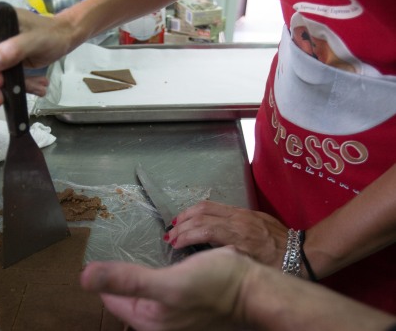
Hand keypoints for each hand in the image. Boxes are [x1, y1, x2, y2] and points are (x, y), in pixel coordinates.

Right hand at [0, 7, 73, 105]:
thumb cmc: (51, 34)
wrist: (64, 37)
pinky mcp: (5, 60)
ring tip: (30, 91)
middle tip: (1, 99)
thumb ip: (14, 49)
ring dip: (8, 88)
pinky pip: (4, 77)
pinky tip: (37, 88)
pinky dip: (17, 86)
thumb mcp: (35, 40)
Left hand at [80, 248, 250, 330]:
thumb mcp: (168, 282)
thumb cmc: (216, 286)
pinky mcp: (185, 301)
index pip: (110, 296)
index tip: (103, 249)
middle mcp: (157, 321)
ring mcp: (172, 313)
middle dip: (120, 273)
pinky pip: (160, 285)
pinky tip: (159, 256)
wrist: (256, 290)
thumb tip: (84, 277)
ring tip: (136, 247)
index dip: (104, 275)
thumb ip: (127, 279)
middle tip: (119, 244)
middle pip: (126, 294)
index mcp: (148, 320)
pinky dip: (155, 270)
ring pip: (143, 288)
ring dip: (137, 271)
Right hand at [166, 200, 287, 268]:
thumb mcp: (252, 266)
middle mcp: (238, 220)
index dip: (185, 235)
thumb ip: (229, 257)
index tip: (174, 244)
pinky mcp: (245, 210)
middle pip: (201, 215)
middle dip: (182, 224)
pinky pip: (216, 206)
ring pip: (207, 206)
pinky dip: (200, 210)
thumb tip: (206, 255)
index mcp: (239, 236)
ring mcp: (241, 213)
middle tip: (170, 235)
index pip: (204, 230)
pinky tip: (193, 217)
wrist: (301, 251)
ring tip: (176, 223)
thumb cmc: (277, 265)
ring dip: (188, 214)